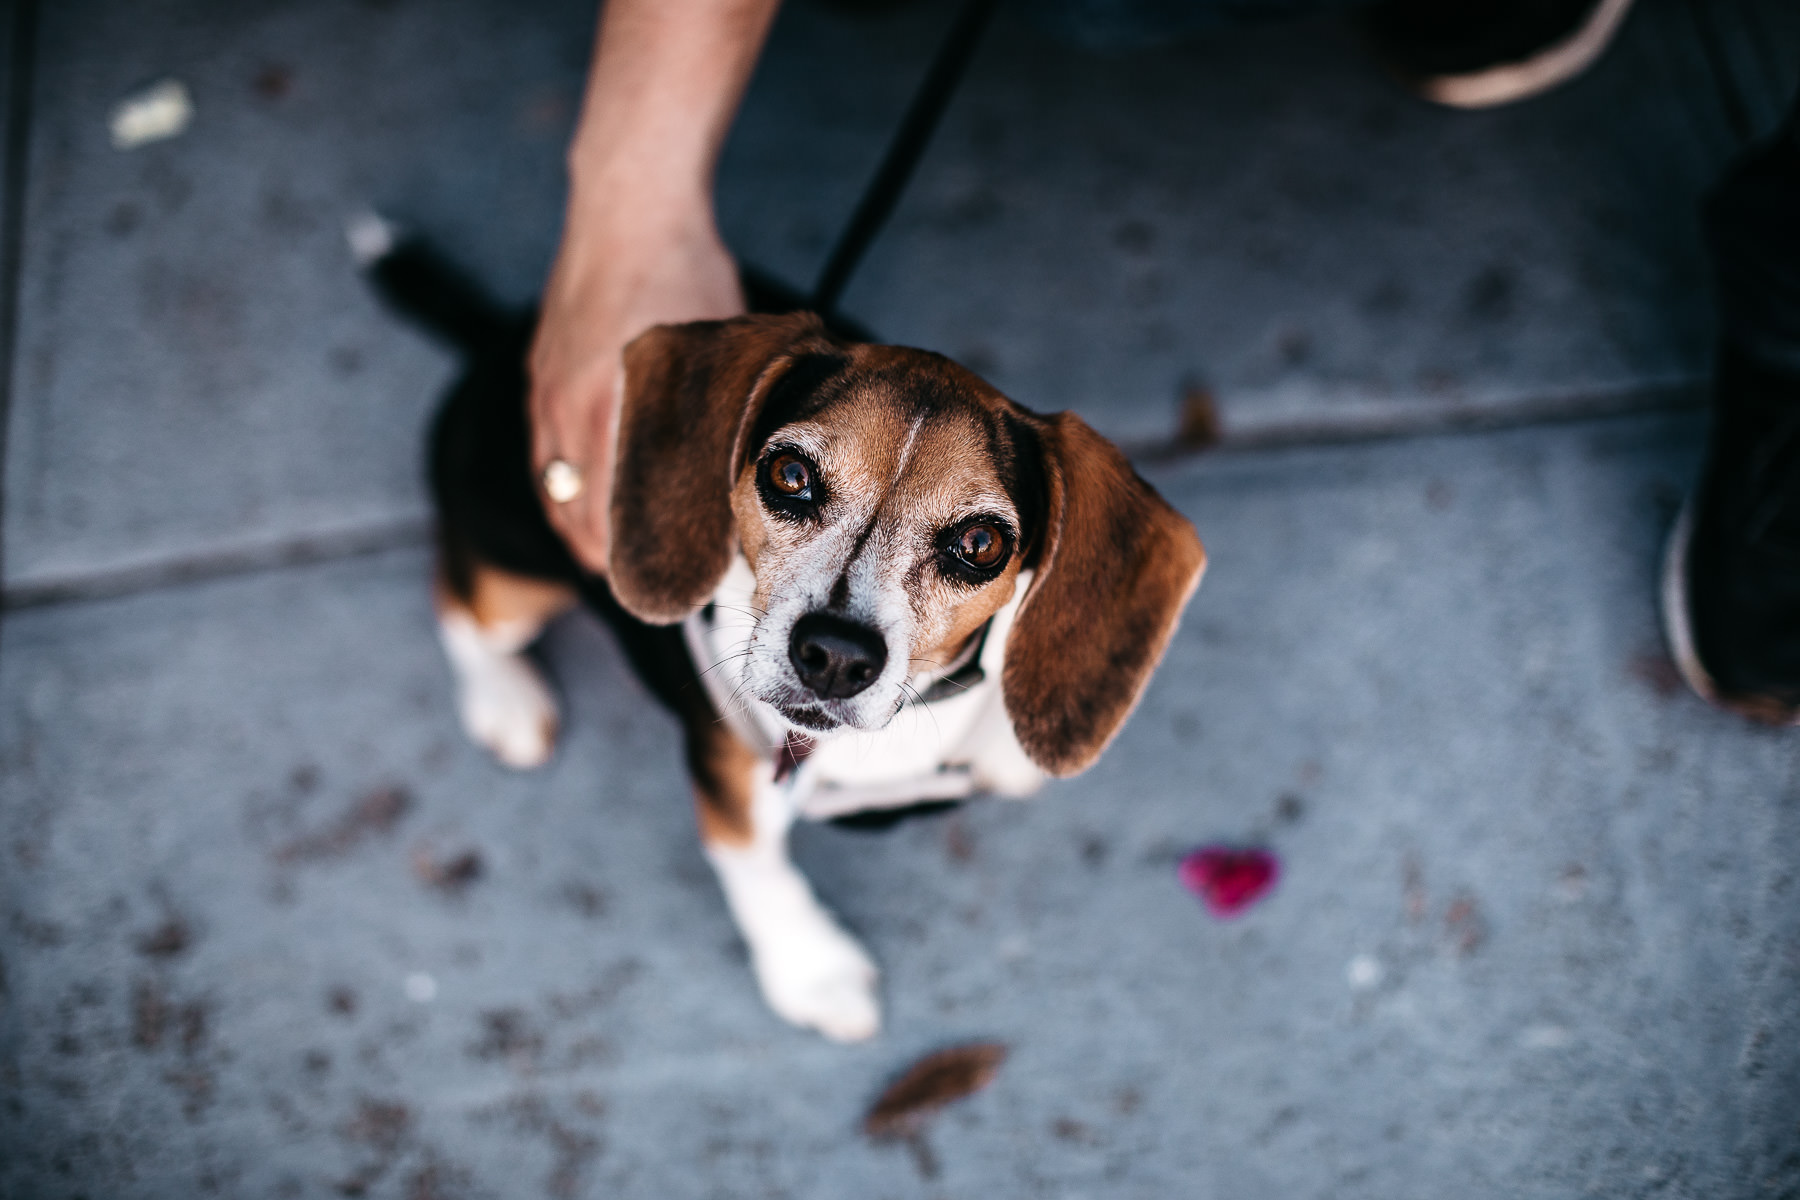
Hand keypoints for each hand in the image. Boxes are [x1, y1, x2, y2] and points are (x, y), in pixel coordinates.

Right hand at [528, 199, 744, 572]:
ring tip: (615, 560)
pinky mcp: (536, 375)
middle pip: (579, 518)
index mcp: (615, 411)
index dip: (643, 562)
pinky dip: (563, 490)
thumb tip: (756, 476)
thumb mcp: (722, 351)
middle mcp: (570, 411)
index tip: (669, 589)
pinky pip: (543, 457)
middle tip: (647, 586)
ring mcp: (545, 393)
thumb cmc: (685, 272)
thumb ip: (726, 416)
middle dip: (613, 559)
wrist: (626, 206)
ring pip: (554, 492)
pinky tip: (586, 502)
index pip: (617, 518)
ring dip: (583, 530)